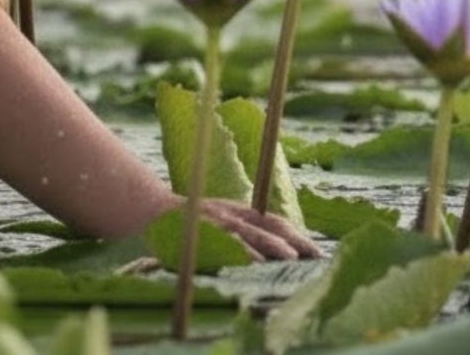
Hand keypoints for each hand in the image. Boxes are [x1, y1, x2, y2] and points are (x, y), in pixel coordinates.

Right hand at [191, 197, 322, 260]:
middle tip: (316, 255)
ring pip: (250, 232)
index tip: (317, 251)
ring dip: (271, 244)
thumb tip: (274, 252)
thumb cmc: (191, 220)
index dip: (296, 234)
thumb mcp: (221, 219)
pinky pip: (225, 241)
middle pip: (269, 225)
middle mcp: (232, 214)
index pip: (274, 220)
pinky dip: (241, 251)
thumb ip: (243, 231)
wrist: (152, 207)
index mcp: (239, 212)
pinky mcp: (204, 230)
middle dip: (294, 240)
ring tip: (291, 256)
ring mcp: (218, 222)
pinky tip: (254, 262)